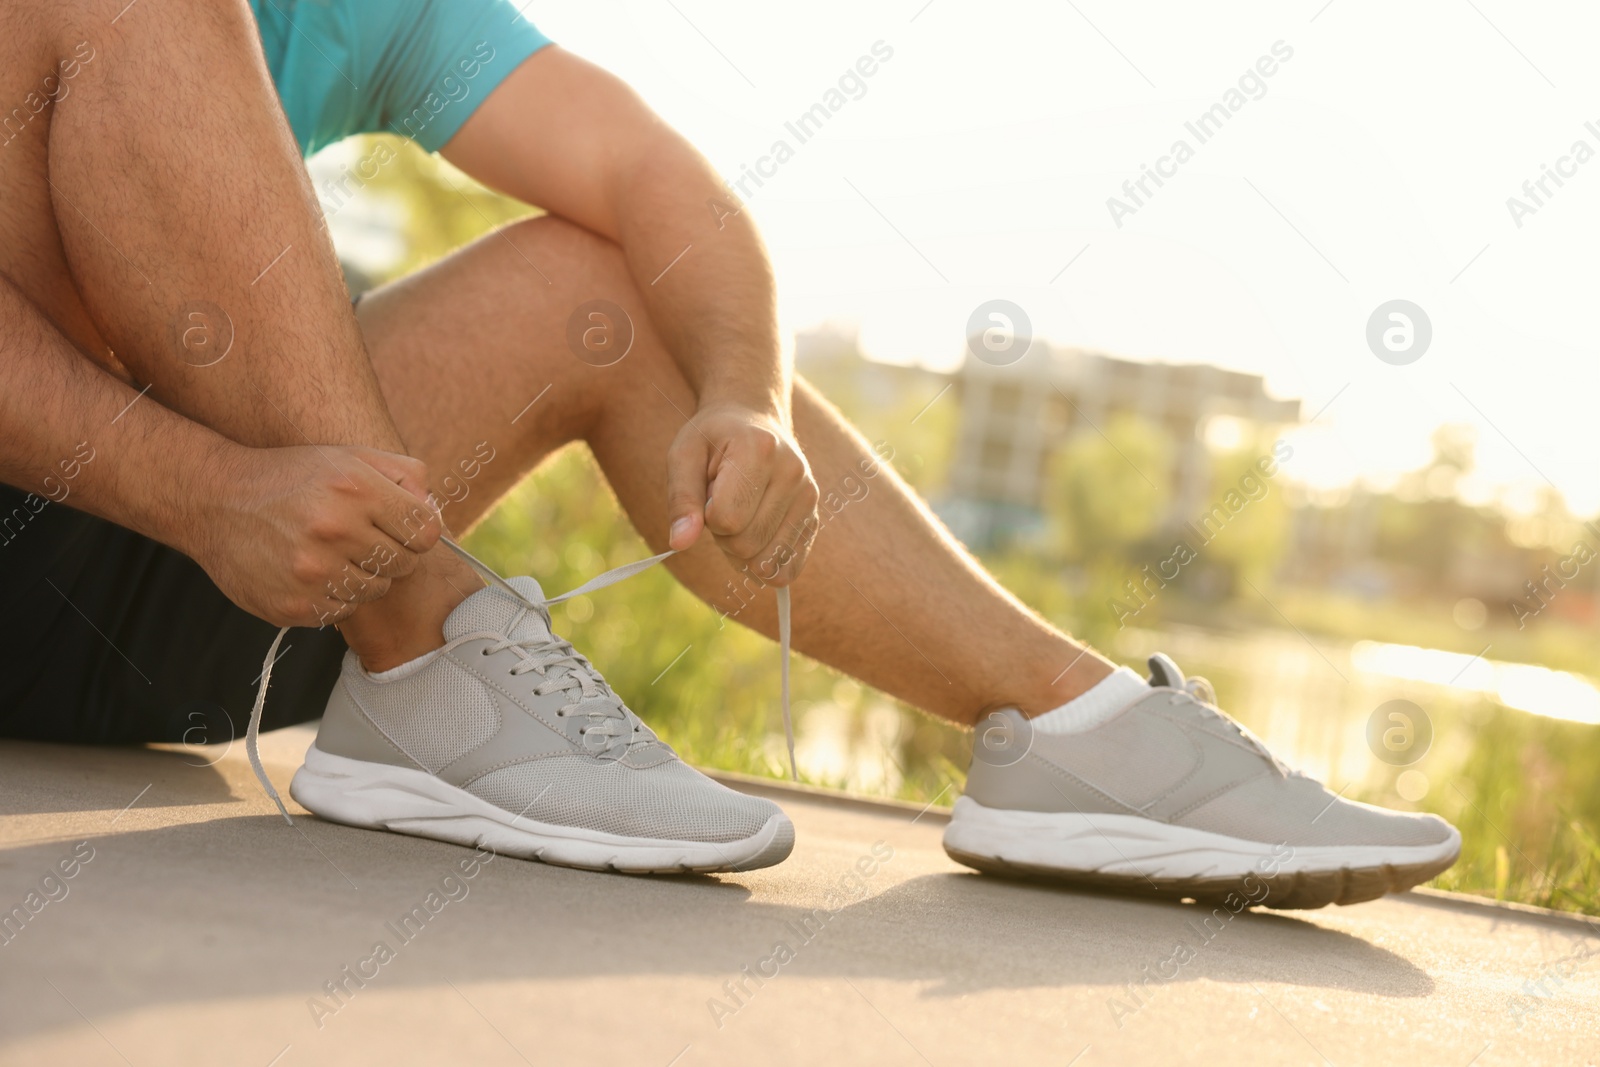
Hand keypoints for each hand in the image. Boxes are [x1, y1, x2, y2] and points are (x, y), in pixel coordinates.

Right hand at [186, 443, 442, 626]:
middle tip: (362, 540)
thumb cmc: (293, 478)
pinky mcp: (294, 604)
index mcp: (355, 490)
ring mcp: (313, 572)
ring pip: (375, 590)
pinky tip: (312, 572)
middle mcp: (335, 531)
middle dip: (391, 553)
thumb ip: (403, 475)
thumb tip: (434, 510)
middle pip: (404, 564)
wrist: (216, 502)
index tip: (398, 527)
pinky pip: (342, 610)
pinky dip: (335, 595)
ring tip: (334, 554)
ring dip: (364, 576)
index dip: (416, 530)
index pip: (425, 531)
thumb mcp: (349, 457)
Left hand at [666, 403, 818, 584]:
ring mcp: (808, 497)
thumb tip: (680, 543)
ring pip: (766, 563)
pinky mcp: (814, 518)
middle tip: (722, 504)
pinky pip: (788, 569)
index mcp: (759, 450)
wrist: (752, 419)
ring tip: (741, 515)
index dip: (707, 517)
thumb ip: (681, 500)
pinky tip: (756, 536)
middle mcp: (792, 473)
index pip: (727, 519)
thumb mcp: (684, 456)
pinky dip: (764, 563)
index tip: (710, 493)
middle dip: (723, 536)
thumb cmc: (712, 439)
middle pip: (747, 545)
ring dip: (742, 551)